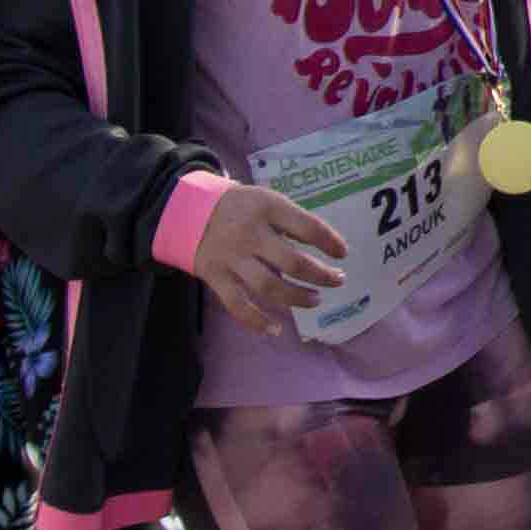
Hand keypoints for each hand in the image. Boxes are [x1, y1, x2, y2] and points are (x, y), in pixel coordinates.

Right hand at [191, 186, 347, 334]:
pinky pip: (237, 304)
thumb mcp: (266, 200)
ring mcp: (231, 257)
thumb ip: (290, 220)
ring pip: (269, 286)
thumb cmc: (239, 206)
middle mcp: (251, 234)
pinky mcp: (214, 276)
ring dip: (297, 298)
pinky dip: (256, 321)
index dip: (330, 242)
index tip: (343, 253)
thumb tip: (325, 245)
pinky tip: (275, 329)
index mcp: (268, 207)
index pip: (308, 227)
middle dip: (321, 275)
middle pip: (292, 262)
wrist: (187, 209)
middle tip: (337, 280)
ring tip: (315, 300)